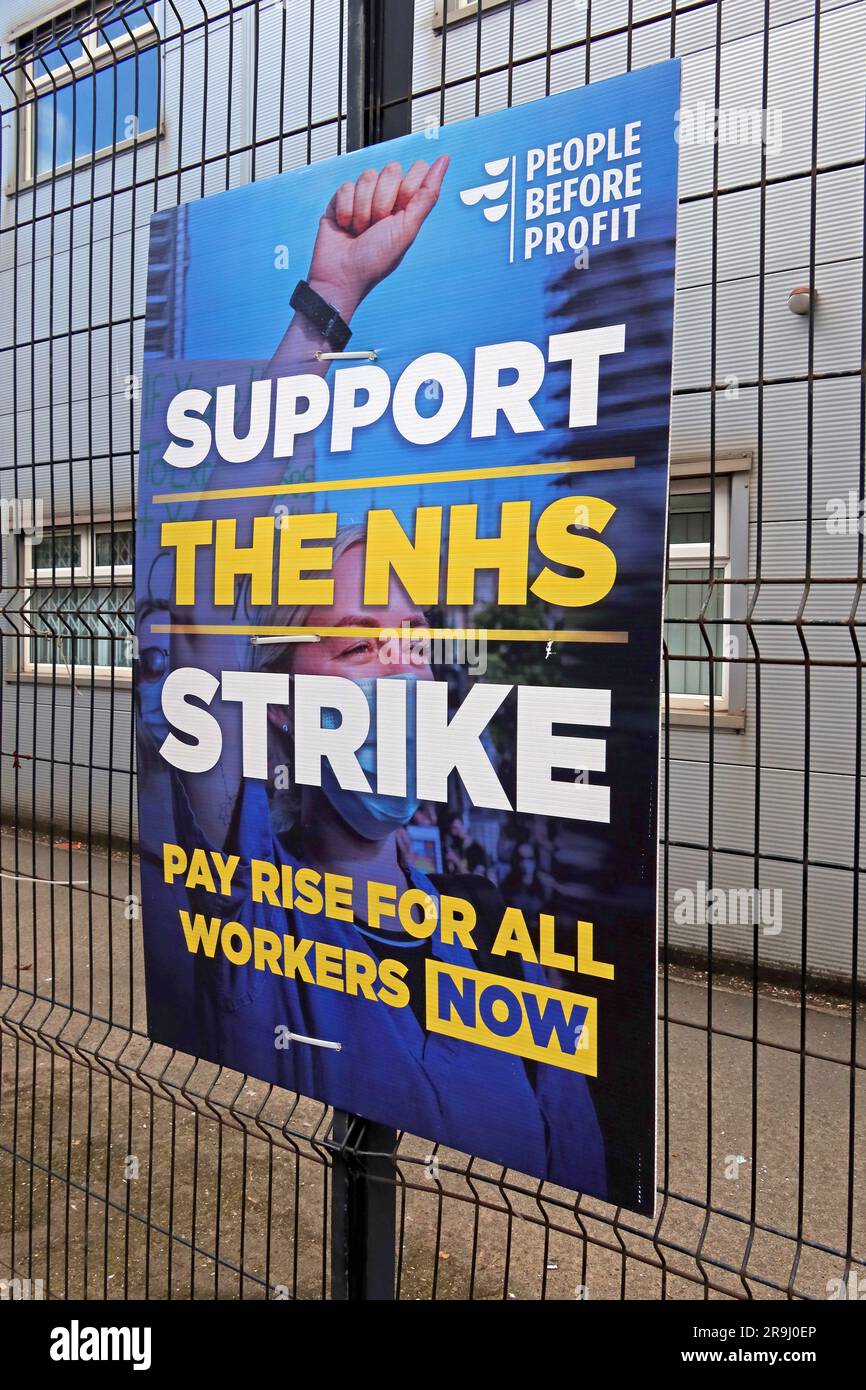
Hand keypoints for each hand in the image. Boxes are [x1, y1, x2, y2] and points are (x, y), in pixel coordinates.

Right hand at [307, 155, 449, 320]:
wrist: (342, 275)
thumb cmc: (376, 259)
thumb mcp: (408, 229)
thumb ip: (427, 194)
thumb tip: (445, 159)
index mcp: (407, 204)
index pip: (416, 169)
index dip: (408, 188)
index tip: (400, 212)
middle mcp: (386, 197)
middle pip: (391, 169)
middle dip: (383, 201)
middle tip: (377, 226)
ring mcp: (363, 196)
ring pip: (367, 176)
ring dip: (363, 209)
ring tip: (360, 230)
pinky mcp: (341, 199)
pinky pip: (346, 187)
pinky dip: (346, 210)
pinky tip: (345, 226)